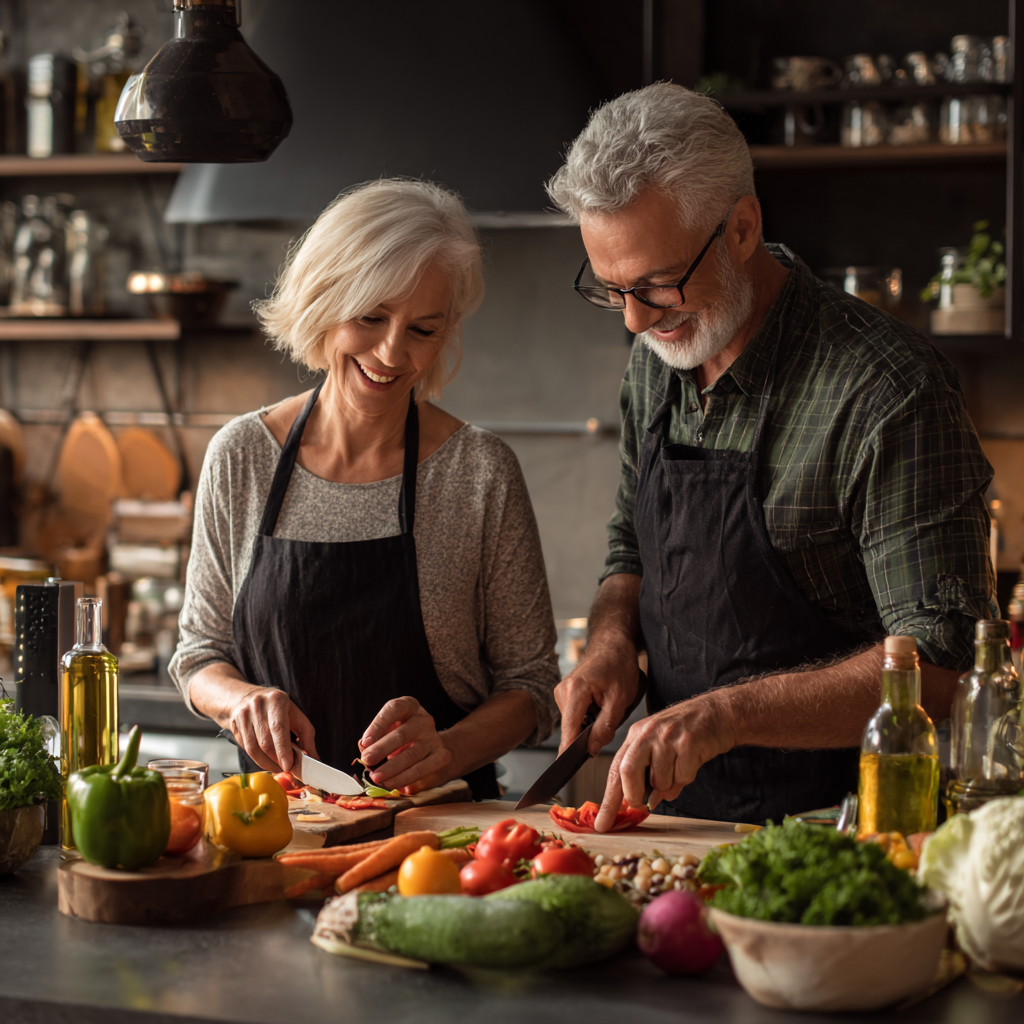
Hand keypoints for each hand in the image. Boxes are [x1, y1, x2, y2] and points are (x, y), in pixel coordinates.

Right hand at [227, 685, 317, 772]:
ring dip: (267, 763)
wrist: (244, 697)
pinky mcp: (234, 726)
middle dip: (277, 760)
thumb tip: (314, 758)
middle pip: (266, 742)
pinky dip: (257, 759)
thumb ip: (306, 735)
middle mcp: (258, 706)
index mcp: (277, 700)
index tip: (288, 765)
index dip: (283, 749)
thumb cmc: (275, 708)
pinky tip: (265, 760)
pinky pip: (245, 749)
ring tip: (277, 766)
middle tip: (286, 768)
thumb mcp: (294, 715)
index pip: (278, 728)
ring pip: (254, 749)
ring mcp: (244, 716)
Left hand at [357, 696, 452, 791]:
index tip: (364, 742)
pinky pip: (421, 770)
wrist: (429, 747)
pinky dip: (403, 778)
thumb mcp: (387, 730)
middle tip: (366, 761)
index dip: (378, 725)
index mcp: (409, 706)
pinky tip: (390, 783)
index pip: (394, 709)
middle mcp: (424, 720)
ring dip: (391, 769)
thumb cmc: (400, 736)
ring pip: (411, 755)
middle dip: (381, 749)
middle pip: (402, 734)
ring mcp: (434, 738)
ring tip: (376, 777)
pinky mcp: (441, 756)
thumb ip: (374, 738)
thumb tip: (364, 749)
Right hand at [555, 642, 639, 756]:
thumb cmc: (619, 666)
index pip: (568, 729)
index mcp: (575, 690)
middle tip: (610, 717)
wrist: (613, 645)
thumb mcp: (620, 699)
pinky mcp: (565, 694)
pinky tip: (599, 704)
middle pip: (571, 728)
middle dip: (589, 733)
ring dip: (590, 724)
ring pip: (574, 723)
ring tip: (606, 706)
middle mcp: (562, 691)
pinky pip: (575, 716)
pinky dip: (587, 717)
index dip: (568, 751)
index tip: (564, 770)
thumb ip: (605, 726)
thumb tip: (591, 749)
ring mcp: (561, 692)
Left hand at [594, 691, 735, 831]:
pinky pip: (682, 778)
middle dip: (635, 795)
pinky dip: (686, 779)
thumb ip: (647, 773)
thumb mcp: (659, 746)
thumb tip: (642, 803)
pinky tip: (692, 762)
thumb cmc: (687, 732)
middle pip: (627, 772)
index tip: (603, 824)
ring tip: (679, 769)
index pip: (614, 770)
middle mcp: (648, 733)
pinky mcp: (688, 743)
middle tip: (646, 803)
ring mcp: (667, 737)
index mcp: (636, 735)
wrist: (719, 712)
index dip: (608, 800)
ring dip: (669, 787)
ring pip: (659, 781)